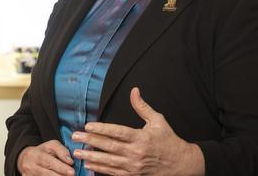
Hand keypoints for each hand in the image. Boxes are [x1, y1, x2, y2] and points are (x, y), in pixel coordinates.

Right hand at [17, 139, 74, 175]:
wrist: (26, 159)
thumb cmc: (42, 152)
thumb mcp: (50, 146)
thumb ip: (61, 150)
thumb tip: (69, 160)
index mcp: (34, 154)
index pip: (48, 160)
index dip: (60, 166)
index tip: (71, 170)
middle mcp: (30, 166)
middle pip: (46, 172)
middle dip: (59, 175)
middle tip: (72, 174)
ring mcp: (29, 175)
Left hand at [72, 87, 203, 175]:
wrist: (181, 164)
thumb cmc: (168, 141)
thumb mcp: (158, 121)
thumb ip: (142, 107)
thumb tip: (134, 90)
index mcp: (141, 138)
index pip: (117, 132)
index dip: (102, 129)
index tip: (87, 125)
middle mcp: (136, 153)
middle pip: (109, 147)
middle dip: (90, 141)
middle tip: (75, 137)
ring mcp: (134, 166)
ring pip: (109, 162)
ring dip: (91, 157)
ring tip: (77, 152)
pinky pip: (114, 173)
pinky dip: (100, 170)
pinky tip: (89, 165)